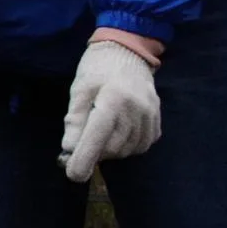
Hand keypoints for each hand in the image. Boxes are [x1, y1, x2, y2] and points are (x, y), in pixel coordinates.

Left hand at [59, 39, 161, 181]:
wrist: (128, 52)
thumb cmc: (98, 68)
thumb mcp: (80, 89)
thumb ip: (76, 119)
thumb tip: (69, 148)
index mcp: (114, 98)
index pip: (98, 136)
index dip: (85, 158)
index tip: (73, 175)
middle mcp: (137, 110)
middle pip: (112, 147)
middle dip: (94, 151)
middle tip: (80, 142)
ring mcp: (151, 117)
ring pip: (126, 150)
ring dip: (109, 149)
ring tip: (99, 131)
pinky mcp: (157, 123)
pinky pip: (139, 146)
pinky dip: (125, 146)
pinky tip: (116, 132)